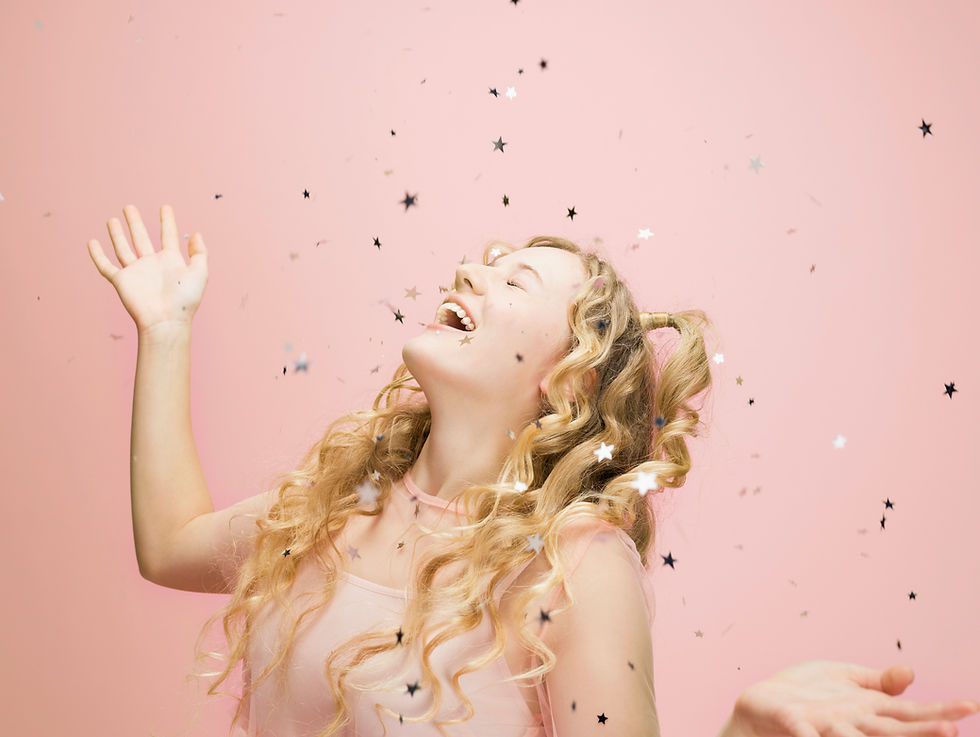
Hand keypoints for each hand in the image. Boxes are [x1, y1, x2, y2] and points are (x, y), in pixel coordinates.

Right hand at [87, 204, 208, 333]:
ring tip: (113, 219)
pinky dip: (97, 254)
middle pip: (141, 237)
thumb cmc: (185, 301)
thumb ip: (200, 253)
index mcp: (171, 261)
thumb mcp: (200, 273)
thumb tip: (196, 233)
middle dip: (135, 222)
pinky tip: (92, 242)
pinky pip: (106, 266)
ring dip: (117, 234)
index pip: (168, 235)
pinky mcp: (121, 281)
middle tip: (129, 207)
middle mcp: (152, 264)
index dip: (167, 221)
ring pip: (123, 248)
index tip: (165, 207)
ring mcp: (136, 272)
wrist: (166, 321)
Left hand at [731, 661, 978, 736]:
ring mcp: (826, 726)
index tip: (971, 708)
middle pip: (894, 729)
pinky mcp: (797, 724)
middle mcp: (852, 722)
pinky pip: (807, 734)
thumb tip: (912, 672)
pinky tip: (819, 736)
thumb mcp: (845, 680)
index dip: (939, 712)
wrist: (760, 706)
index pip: (910, 712)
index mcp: (867, 709)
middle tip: (953, 733)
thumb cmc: (805, 695)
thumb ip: (879, 682)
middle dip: (922, 732)